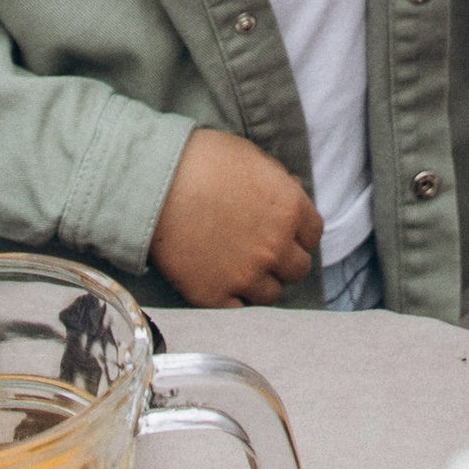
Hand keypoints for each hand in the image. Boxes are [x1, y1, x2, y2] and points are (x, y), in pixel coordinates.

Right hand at [150, 128, 322, 305]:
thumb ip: (279, 182)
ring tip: (240, 268)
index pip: (313, 235)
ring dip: (260, 282)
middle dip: (284, 260)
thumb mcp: (252, 158)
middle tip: (263, 252)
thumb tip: (291, 190)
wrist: (154, 183)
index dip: (298, 233)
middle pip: (298, 269)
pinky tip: (221, 281)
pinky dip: (234, 300)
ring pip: (271, 294)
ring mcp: (246, 275)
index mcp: (290, 209)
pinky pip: (238, 310)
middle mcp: (275, 247)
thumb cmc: (202, 160)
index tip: (285, 233)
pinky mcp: (215, 295)